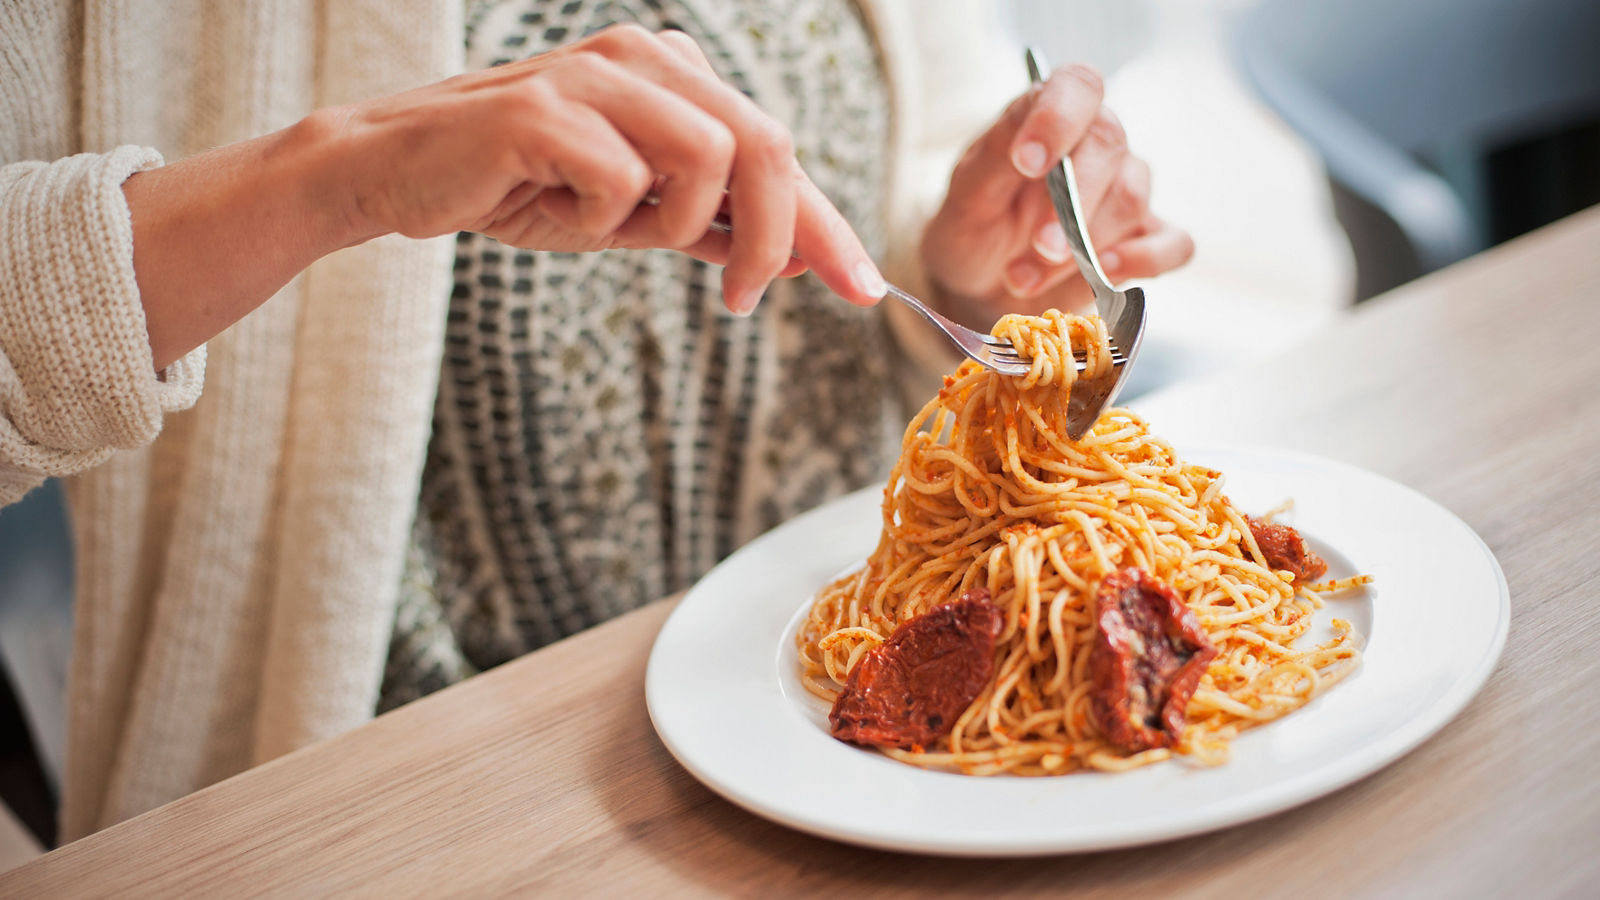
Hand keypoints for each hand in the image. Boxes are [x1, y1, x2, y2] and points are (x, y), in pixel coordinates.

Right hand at [320, 24, 884, 314]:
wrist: (398, 174)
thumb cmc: (522, 188)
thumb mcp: (634, 214)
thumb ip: (711, 223)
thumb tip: (794, 258)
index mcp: (675, 74)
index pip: (775, 148)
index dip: (826, 222)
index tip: (865, 288)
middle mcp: (646, 57)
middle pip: (765, 144)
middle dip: (781, 235)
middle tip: (747, 302)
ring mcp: (596, 74)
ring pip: (711, 155)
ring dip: (679, 222)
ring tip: (617, 231)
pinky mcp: (545, 107)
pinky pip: (623, 180)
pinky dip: (601, 217)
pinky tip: (558, 210)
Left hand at [918, 64, 1192, 326]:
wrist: (980, 286)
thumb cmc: (974, 229)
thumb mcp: (966, 195)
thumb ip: (995, 161)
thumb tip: (1030, 152)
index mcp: (1051, 114)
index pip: (1078, 87)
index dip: (1059, 118)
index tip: (1027, 163)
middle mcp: (1097, 143)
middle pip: (1110, 148)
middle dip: (1072, 205)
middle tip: (1038, 247)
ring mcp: (1127, 189)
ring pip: (1131, 201)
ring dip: (1082, 249)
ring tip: (1026, 276)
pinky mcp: (1146, 238)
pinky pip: (1172, 244)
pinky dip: (1144, 261)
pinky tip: (1104, 276)